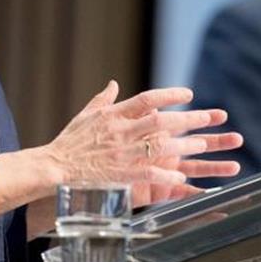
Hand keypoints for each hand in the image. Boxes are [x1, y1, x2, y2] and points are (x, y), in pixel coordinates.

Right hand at [44, 80, 242, 200]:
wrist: (53, 167)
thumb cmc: (69, 142)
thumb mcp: (85, 115)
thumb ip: (103, 99)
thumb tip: (114, 83)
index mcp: (113, 114)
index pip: (146, 99)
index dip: (169, 95)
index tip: (188, 94)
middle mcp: (120, 130)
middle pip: (160, 120)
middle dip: (186, 119)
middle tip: (207, 117)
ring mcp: (121, 152)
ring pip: (159, 145)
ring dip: (183, 144)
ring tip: (203, 144)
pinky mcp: (120, 173)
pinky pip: (149, 173)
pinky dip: (166, 174)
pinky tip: (182, 177)